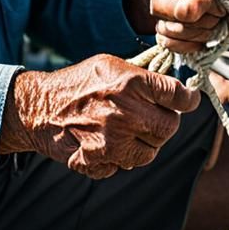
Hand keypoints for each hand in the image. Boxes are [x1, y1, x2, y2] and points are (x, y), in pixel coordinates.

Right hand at [0, 55, 199, 178]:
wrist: (39, 108)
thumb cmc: (77, 83)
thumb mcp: (109, 64)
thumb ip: (142, 76)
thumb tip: (176, 87)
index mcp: (129, 83)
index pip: (177, 95)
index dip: (188, 98)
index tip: (189, 99)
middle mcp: (125, 113)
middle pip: (170, 127)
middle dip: (165, 121)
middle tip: (152, 115)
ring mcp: (113, 142)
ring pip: (152, 151)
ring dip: (145, 142)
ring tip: (126, 128)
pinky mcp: (101, 162)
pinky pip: (127, 165)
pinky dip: (123, 156)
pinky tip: (108, 141)